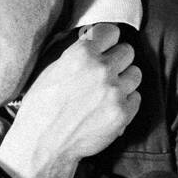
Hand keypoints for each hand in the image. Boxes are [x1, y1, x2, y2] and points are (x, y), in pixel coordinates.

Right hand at [0, 23, 140, 177]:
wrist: (44, 145)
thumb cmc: (41, 108)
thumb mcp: (52, 71)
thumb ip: (76, 54)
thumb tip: (93, 40)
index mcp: (82, 54)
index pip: (112, 32)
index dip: (107, 40)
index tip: (104, 48)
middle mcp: (101, 69)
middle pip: (128, 51)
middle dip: (117, 60)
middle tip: (106, 72)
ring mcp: (115, 92)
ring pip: (135, 74)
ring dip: (124, 80)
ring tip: (108, 91)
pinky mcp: (123, 113)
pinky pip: (136, 98)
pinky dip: (125, 102)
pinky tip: (109, 108)